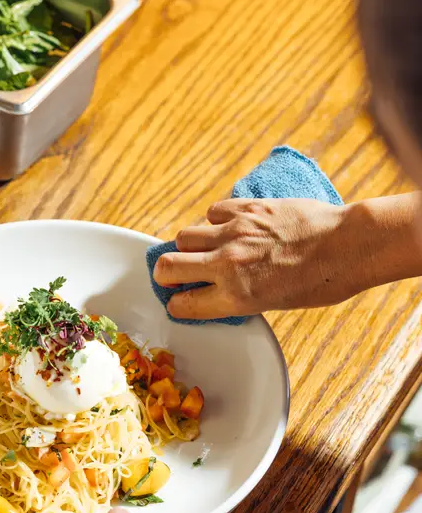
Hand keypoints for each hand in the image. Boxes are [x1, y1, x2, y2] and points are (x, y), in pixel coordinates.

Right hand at [154, 195, 421, 319]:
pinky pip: (212, 212)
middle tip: (172, 275)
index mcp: (237, 296)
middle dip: (165, 274)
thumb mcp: (273, 303)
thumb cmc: (320, 281)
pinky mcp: (246, 208)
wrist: (348, 245)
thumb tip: (212, 291)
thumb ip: (236, 297)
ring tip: (204, 248)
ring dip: (189, 245)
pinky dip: (214, 221)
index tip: (178, 300)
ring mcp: (234, 233)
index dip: (176, 303)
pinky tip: (229, 227)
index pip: (182, 304)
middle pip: (168, 267)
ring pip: (184, 236)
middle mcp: (228, 265)